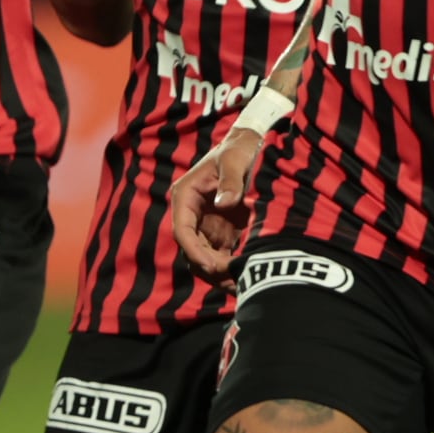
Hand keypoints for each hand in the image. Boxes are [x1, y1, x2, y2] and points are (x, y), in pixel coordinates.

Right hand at [169, 127, 265, 279]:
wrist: (252, 147)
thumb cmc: (239, 150)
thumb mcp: (234, 161)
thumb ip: (230, 181)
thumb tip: (225, 203)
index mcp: (186, 197)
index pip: (182, 231)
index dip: (194, 251)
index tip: (211, 266)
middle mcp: (192, 215)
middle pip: (192, 251)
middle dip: (210, 268)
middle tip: (234, 279)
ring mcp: (206, 226)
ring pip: (205, 259)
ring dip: (219, 274)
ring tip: (241, 285)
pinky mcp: (221, 232)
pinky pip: (221, 256)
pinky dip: (231, 268)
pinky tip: (248, 277)